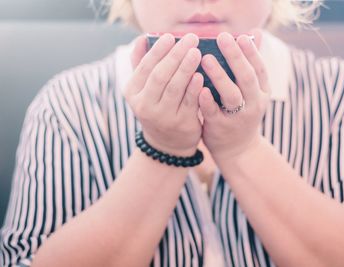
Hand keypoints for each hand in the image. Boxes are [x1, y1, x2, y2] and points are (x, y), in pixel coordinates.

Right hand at [124, 33, 203, 156]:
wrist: (167, 143)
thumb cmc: (156, 106)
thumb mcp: (143, 89)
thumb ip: (141, 64)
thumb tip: (142, 38)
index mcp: (132, 93)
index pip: (144, 67)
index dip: (157, 51)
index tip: (170, 36)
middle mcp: (144, 105)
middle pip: (160, 76)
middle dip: (175, 55)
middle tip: (191, 39)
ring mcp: (163, 116)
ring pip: (174, 88)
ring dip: (186, 68)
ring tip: (196, 52)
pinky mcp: (181, 124)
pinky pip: (189, 102)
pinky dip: (194, 87)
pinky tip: (201, 74)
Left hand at [198, 29, 268, 161]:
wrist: (239, 150)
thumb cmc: (242, 114)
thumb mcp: (253, 92)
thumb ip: (251, 64)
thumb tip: (256, 33)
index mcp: (262, 93)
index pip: (259, 69)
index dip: (251, 52)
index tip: (240, 36)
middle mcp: (254, 104)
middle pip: (246, 78)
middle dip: (235, 57)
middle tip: (222, 38)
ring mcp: (238, 117)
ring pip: (231, 95)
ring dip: (219, 76)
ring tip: (206, 58)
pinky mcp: (221, 127)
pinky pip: (214, 112)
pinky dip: (208, 100)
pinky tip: (200, 88)